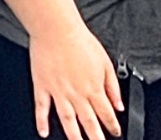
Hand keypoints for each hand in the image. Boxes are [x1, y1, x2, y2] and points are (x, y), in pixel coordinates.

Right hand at [26, 24, 124, 139]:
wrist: (57, 31)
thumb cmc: (80, 42)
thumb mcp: (106, 63)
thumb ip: (113, 86)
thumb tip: (118, 103)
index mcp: (94, 88)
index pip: (106, 113)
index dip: (112, 125)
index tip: (115, 132)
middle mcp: (77, 94)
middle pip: (89, 122)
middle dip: (96, 137)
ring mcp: (59, 92)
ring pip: (67, 120)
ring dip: (73, 135)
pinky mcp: (42, 86)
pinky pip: (42, 108)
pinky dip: (42, 121)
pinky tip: (44, 132)